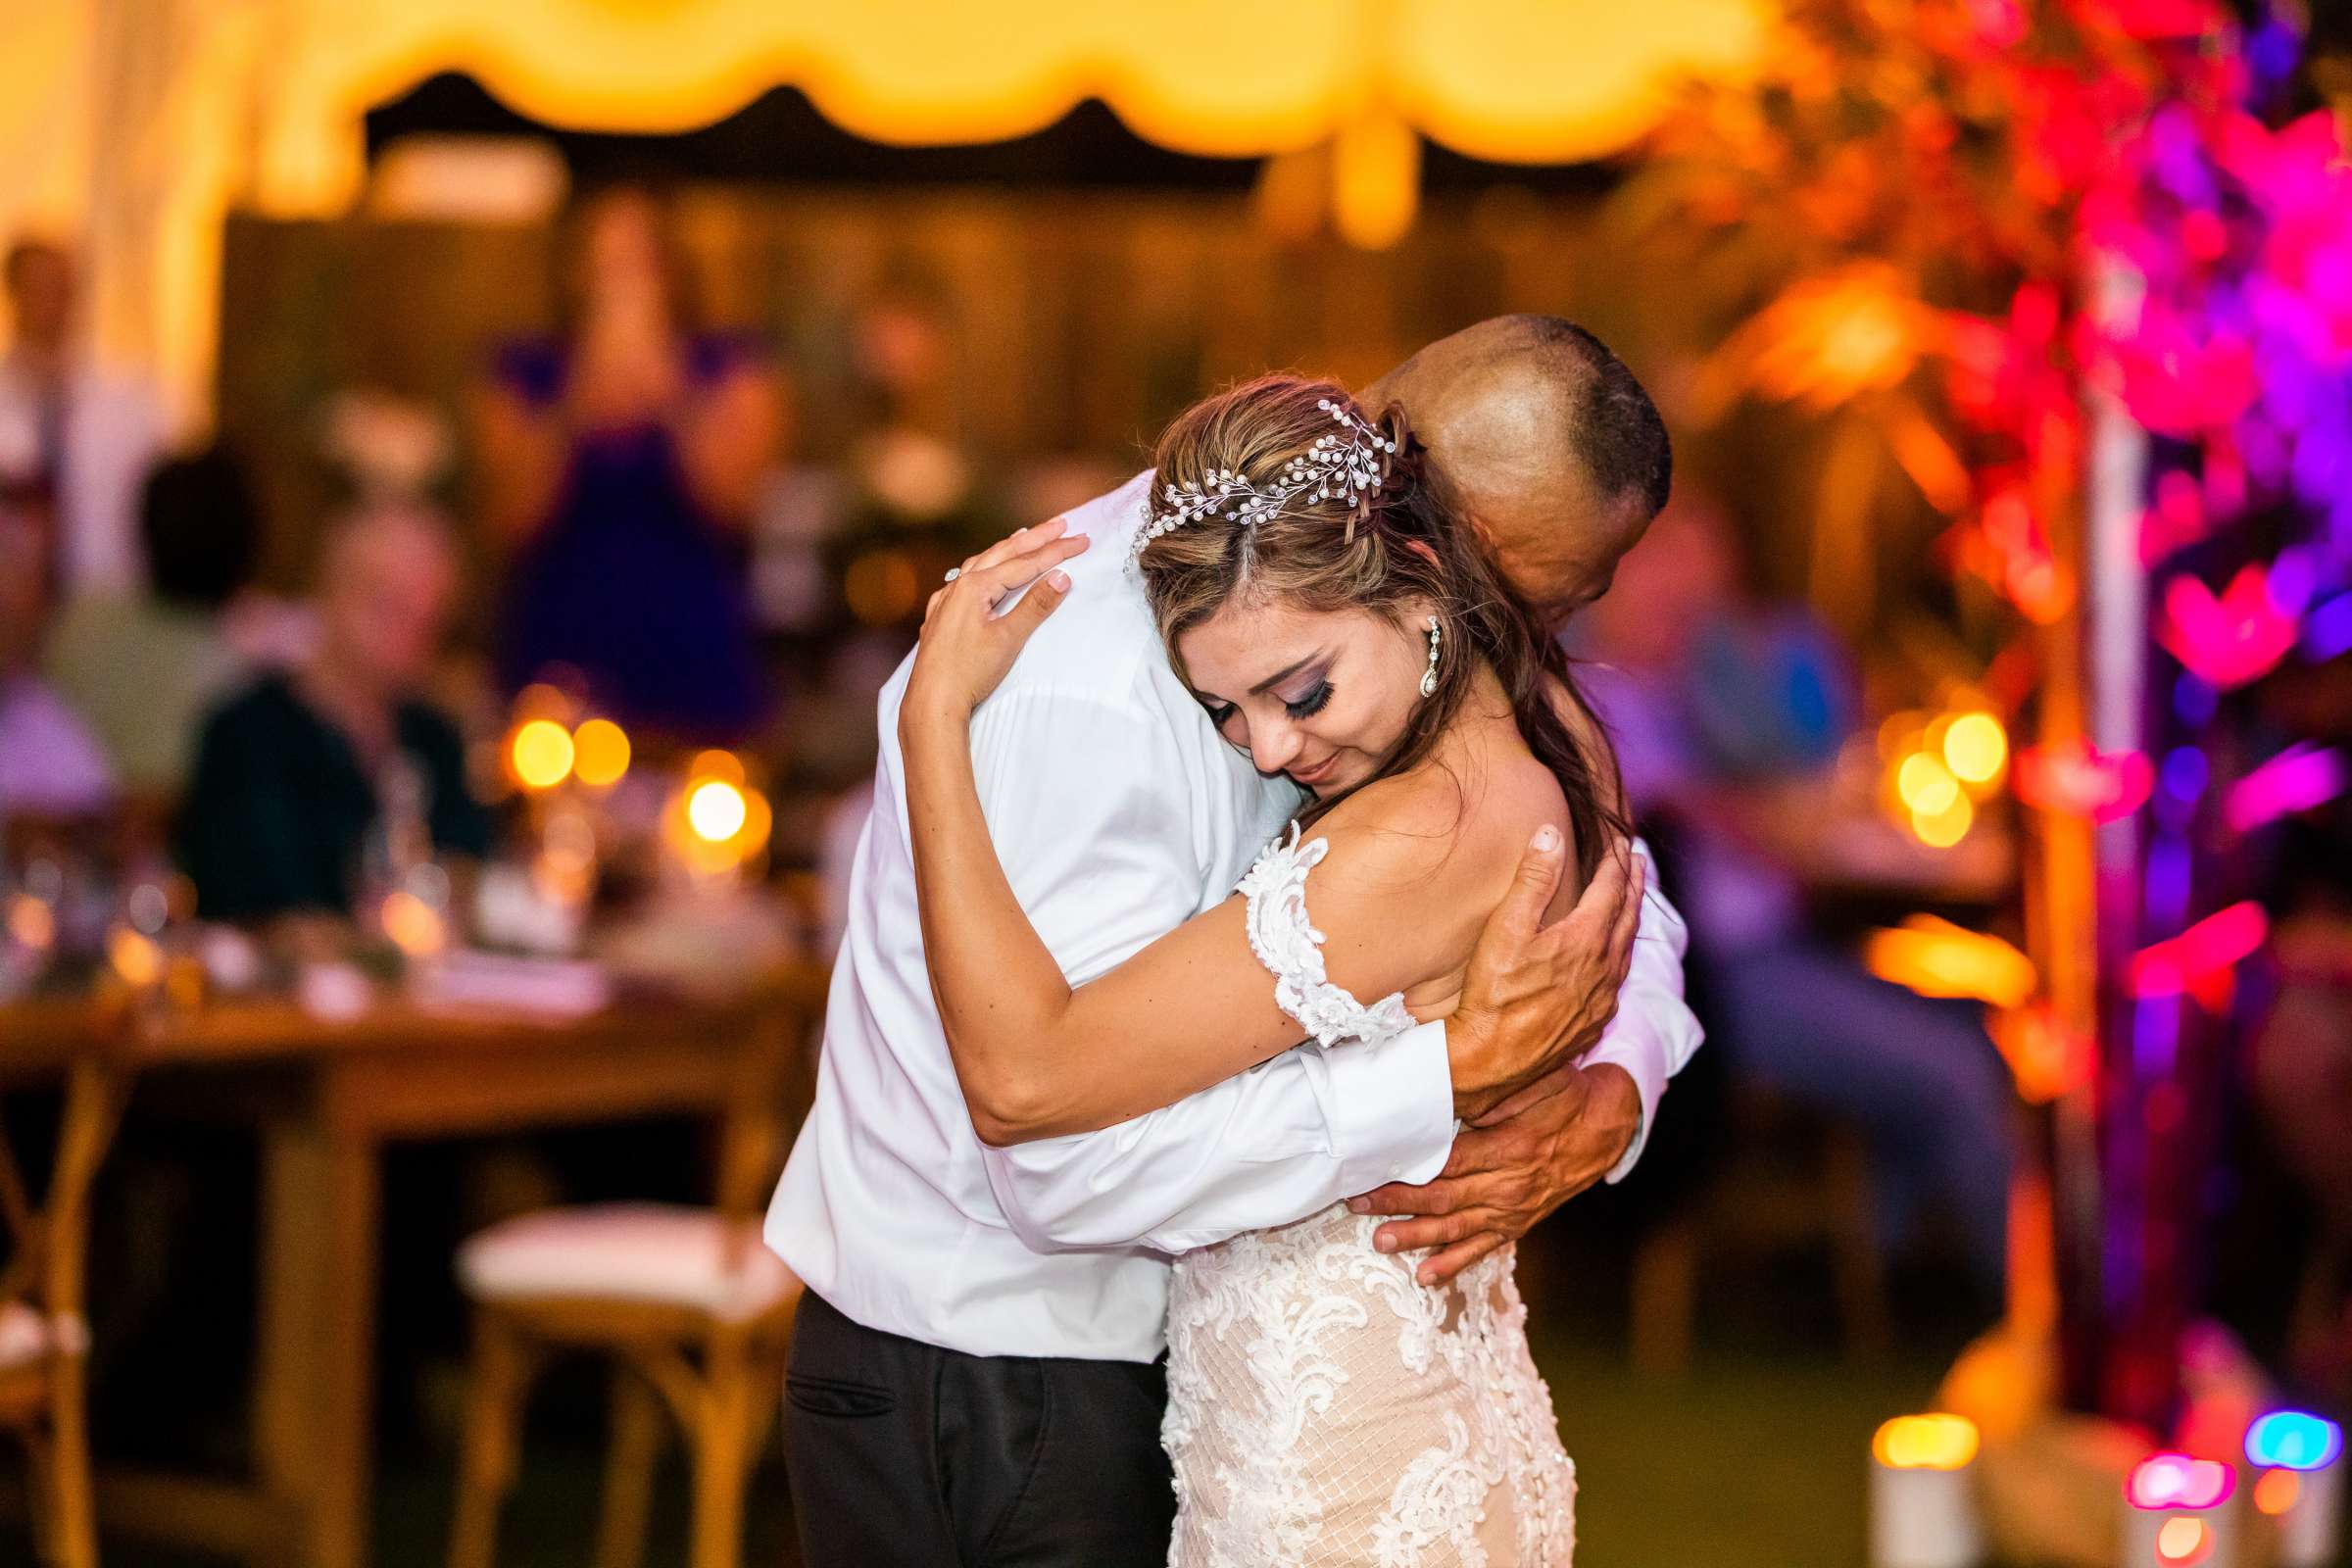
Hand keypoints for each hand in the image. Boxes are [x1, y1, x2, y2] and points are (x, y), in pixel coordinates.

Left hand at [902, 520, 1089, 722]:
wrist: (932, 702)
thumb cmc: (969, 673)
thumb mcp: (1009, 639)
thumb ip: (1036, 606)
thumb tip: (1061, 578)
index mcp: (975, 587)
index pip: (1025, 564)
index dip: (1056, 551)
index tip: (1082, 540)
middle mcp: (957, 588)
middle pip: (1002, 554)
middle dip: (1034, 538)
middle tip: (1061, 524)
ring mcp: (945, 602)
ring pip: (980, 564)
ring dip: (1006, 550)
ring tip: (1025, 538)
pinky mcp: (939, 619)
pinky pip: (963, 582)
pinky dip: (982, 570)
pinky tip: (981, 573)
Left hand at [1349, 1061, 1640, 1285]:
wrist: (1607, 1127)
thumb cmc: (1566, 1097)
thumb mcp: (1537, 1082)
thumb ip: (1494, 1093)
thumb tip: (1450, 1096)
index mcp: (1509, 1148)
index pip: (1445, 1162)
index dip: (1407, 1168)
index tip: (1372, 1166)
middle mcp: (1508, 1186)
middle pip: (1442, 1198)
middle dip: (1396, 1202)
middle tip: (1357, 1204)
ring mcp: (1512, 1210)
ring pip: (1456, 1229)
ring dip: (1416, 1237)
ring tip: (1381, 1242)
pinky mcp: (1518, 1224)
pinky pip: (1483, 1249)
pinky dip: (1454, 1264)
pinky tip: (1427, 1276)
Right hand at [1445, 832, 1643, 1122]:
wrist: (1491, 1060)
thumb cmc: (1493, 994)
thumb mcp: (1507, 928)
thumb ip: (1533, 879)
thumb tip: (1551, 835)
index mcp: (1586, 938)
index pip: (1611, 888)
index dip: (1615, 860)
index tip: (1619, 840)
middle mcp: (1604, 967)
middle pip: (1627, 915)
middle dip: (1632, 883)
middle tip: (1636, 859)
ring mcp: (1602, 997)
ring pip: (1626, 948)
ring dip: (1630, 917)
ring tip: (1631, 901)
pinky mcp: (1594, 1022)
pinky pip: (1618, 979)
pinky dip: (1621, 955)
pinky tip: (1613, 958)